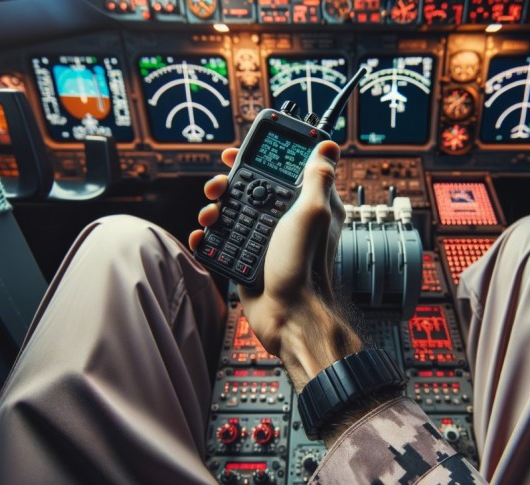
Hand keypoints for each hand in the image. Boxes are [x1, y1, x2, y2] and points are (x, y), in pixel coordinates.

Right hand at [189, 141, 361, 391]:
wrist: (287, 314)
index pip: (282, 168)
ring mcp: (264, 238)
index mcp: (306, 204)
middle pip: (249, 187)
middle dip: (228, 183)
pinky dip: (208, 238)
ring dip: (214, 210)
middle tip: (217, 187)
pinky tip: (202, 237)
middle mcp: (285, 219)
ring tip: (210, 217)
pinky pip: (221, 241)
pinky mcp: (246, 257)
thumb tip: (327, 145)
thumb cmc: (304, 266)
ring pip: (232, 212)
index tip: (239, 152)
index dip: (260, 156)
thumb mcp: (312, 213)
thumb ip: (317, 177)